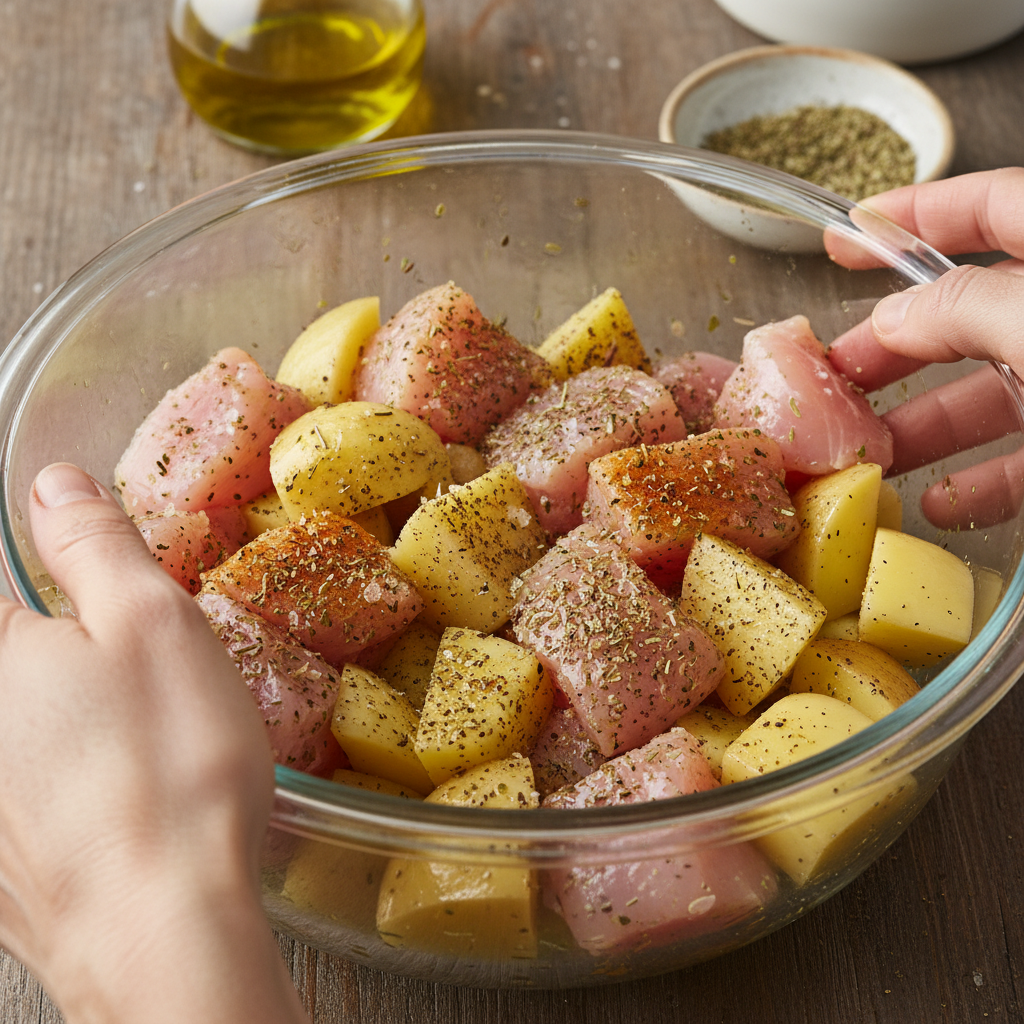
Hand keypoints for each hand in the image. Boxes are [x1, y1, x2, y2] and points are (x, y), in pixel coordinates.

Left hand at [0, 464, 309, 1023]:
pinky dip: (62, 776)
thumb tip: (51, 482)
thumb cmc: (169, 767)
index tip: (110, 626)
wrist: (161, 932)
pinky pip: (23, 788)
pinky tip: (114, 797)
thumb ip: (93, 543)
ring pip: (27, 725)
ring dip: (68, 716)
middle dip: (68, 649)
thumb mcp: (153, 625)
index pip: (2, 578)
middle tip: (141, 685)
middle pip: (20, 656)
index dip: (55, 570)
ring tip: (137, 738)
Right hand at [827, 168, 1023, 528]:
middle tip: (836, 377)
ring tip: (871, 455)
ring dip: (926, 427)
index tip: (843, 238)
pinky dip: (982, 483)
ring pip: (995, 391)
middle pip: (973, 311)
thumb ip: (963, 311)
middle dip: (897, 347)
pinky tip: (942, 503)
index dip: (914, 212)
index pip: (993, 204)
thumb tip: (892, 318)